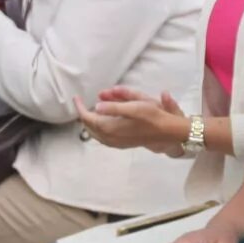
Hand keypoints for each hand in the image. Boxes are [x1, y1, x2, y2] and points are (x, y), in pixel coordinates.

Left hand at [74, 88, 189, 153]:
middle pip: (89, 127)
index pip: (87, 118)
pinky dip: (97, 129)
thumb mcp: (134, 106)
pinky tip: (102, 124)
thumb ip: (114, 106)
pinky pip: (102, 138)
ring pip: (95, 134)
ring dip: (90, 123)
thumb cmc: (152, 116)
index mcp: (110, 128)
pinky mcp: (121, 145)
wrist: (167, 133)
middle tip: (81, 103)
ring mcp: (115, 143)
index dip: (80, 107)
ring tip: (89, 111)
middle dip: (83, 115)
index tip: (76, 97)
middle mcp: (110, 138)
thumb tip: (96, 105)